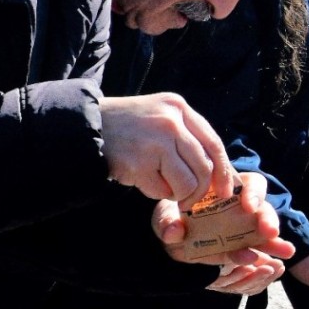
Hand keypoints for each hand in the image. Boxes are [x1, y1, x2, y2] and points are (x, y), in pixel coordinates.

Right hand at [101, 93, 233, 201]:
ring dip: (179, 194)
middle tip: (190, 201)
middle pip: (204, 166)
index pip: (213, 143)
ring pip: (188, 182)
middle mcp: (170, 122)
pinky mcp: (138, 163)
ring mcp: (155, 142)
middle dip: (201, 190)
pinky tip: (142, 180)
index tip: (224, 190)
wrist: (84, 127)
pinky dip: (155, 192)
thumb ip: (185, 133)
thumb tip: (217, 169)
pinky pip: (162, 190)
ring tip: (164, 189)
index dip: (223, 171)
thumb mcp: (157, 115)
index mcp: (178, 107)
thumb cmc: (123, 126)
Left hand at [152, 171, 292, 295]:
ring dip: (274, 242)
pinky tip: (266, 265)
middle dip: (267, 219)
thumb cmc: (170, 215)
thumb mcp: (164, 215)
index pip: (250, 184)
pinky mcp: (239, 247)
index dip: (253, 193)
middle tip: (269, 231)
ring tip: (287, 251)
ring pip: (263, 232)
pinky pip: (252, 251)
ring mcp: (243, 228)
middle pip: (262, 208)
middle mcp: (240, 206)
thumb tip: (174, 232)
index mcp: (227, 188)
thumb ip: (167, 222)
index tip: (249, 206)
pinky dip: (258, 257)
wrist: (169, 235)